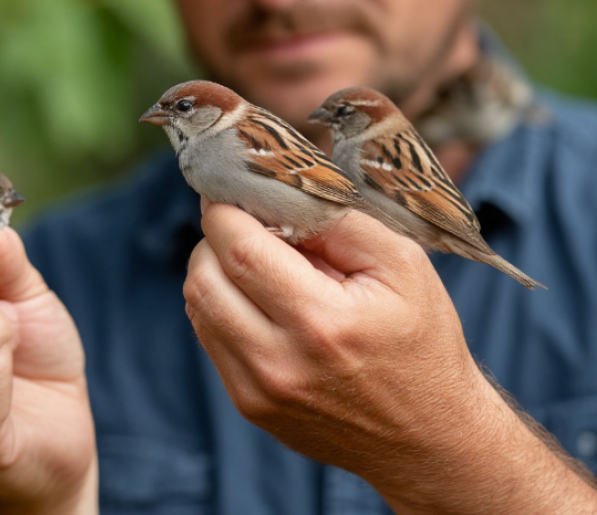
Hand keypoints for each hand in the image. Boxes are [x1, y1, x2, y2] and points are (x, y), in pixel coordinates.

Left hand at [185, 202, 596, 513]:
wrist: (429, 438)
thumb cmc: (423, 342)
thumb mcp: (403, 265)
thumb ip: (339, 222)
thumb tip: (279, 195)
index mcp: (321, 322)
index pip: (238, 249)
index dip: (224, 210)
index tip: (229, 189)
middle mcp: (278, 362)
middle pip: (204, 277)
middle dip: (215, 237)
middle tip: (246, 222)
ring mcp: (256, 391)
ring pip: (198, 306)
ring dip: (214, 270)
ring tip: (256, 260)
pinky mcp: (248, 405)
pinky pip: (209, 337)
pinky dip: (221, 304)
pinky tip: (258, 298)